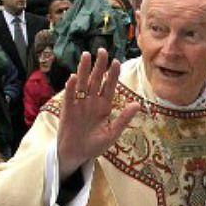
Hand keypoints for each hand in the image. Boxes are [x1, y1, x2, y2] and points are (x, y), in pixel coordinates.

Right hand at [55, 49, 140, 178]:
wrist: (77, 155)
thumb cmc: (95, 145)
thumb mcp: (112, 133)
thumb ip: (123, 119)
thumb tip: (137, 104)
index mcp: (104, 106)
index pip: (110, 86)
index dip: (113, 74)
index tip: (116, 61)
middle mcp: (92, 101)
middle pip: (96, 80)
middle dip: (99, 65)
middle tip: (102, 50)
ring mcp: (80, 104)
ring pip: (83, 83)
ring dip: (84, 70)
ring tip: (86, 56)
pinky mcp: (68, 110)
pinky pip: (70, 96)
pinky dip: (71, 87)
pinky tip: (74, 77)